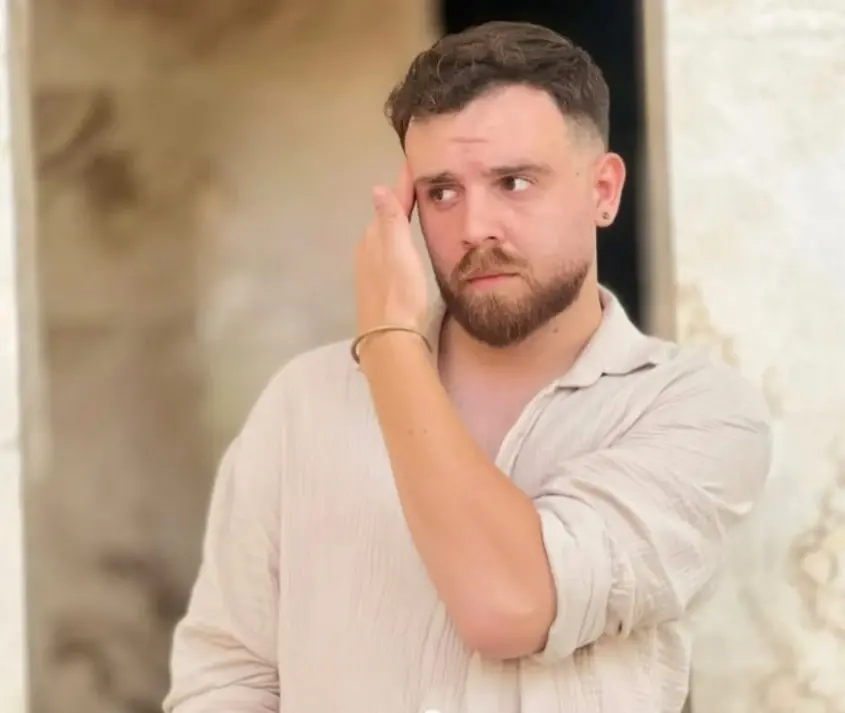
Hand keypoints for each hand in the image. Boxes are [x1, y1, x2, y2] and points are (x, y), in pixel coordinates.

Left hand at [354, 163, 428, 336]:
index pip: (391, 205)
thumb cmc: (398, 292)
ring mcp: (369, 272)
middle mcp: (366, 252)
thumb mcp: (397, 251)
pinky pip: (387, 256)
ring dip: (398, 226)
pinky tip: (404, 251)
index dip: (403, 187)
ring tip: (416, 215)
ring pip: (384, 240)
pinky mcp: (376, 289)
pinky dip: (397, 245)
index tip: (413, 165)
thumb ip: (390, 220)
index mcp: (373, 239)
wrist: (389, 338)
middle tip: (420, 188)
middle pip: (385, 221)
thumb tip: (377, 188)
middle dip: (401, 204)